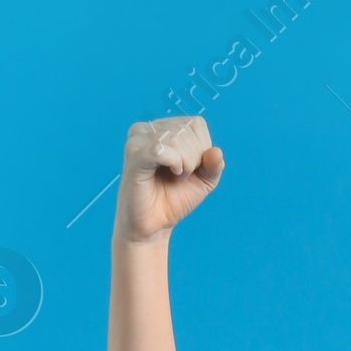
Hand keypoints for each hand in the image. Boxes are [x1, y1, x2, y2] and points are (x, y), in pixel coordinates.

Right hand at [114, 117, 223, 242]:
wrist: (153, 226)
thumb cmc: (173, 200)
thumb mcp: (203, 181)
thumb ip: (214, 166)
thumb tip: (217, 152)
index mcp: (165, 128)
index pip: (196, 124)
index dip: (203, 149)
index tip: (189, 170)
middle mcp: (149, 128)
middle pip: (187, 130)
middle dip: (194, 159)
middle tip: (180, 177)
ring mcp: (138, 139)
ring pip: (176, 139)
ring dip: (185, 164)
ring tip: (174, 177)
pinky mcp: (133, 154)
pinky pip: (161, 149)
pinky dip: (174, 163)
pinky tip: (171, 173)